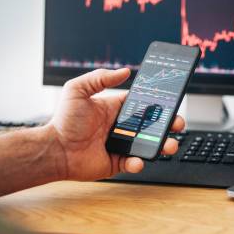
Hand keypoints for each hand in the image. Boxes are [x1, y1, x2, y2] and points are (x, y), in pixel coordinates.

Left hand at [46, 68, 184, 180]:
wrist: (55, 150)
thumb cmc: (63, 121)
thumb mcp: (77, 90)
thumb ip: (100, 77)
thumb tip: (124, 71)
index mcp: (116, 109)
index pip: (143, 104)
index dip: (158, 103)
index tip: (170, 102)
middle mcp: (121, 127)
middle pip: (153, 125)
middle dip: (169, 124)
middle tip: (178, 124)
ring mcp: (121, 145)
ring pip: (150, 145)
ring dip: (163, 145)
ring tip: (170, 145)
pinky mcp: (118, 162)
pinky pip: (135, 163)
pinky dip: (139, 163)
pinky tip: (136, 160)